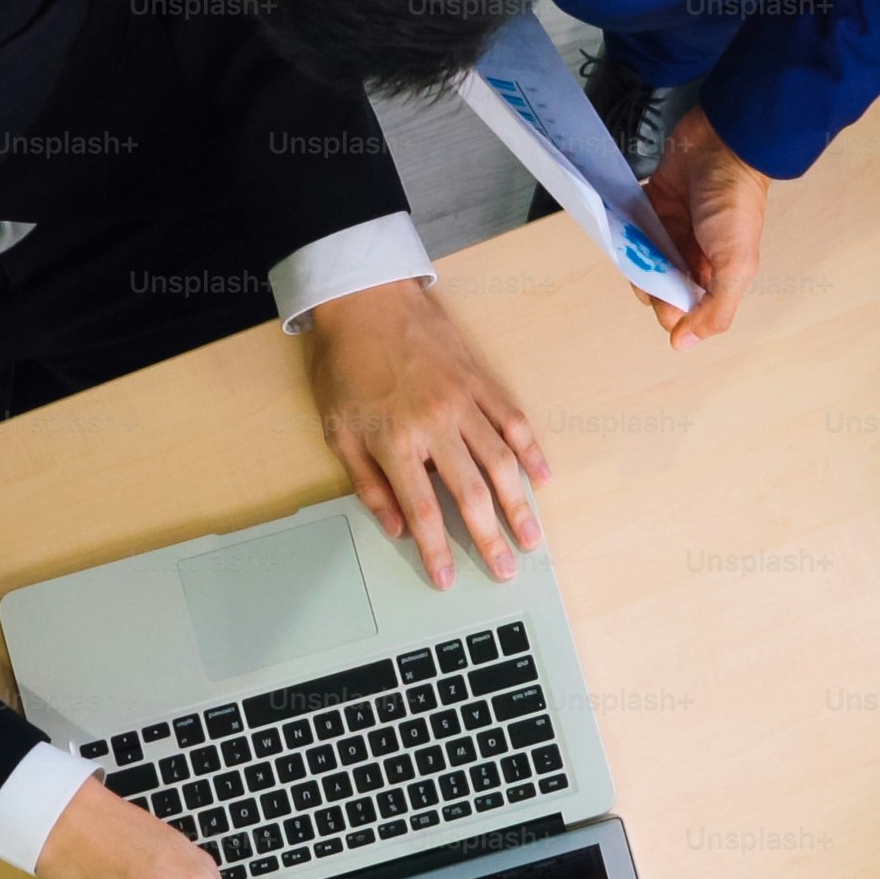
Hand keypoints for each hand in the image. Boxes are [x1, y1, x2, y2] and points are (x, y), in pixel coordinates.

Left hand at [304, 279, 549, 586]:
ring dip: (520, 503)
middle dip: (491, 539)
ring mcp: (463, 401)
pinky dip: (531, 450)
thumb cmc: (344, 363)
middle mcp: (435, 425)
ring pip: (501, 461)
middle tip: (507, 570)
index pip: (423, 511)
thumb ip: (367, 483)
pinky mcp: (479, 379)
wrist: (364, 299)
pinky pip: (512, 419)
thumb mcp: (336, 429)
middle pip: (472, 495)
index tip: (450, 579)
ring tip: (532, 536)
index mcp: (395, 442)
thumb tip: (394, 527)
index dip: (438, 551)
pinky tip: (542, 476)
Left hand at [637, 104, 767, 349]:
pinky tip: (626, 231)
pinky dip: (626, 233)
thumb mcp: (736, 265)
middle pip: (659, 286)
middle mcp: (693, 254)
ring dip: (635, 260)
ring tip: (639, 247)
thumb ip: (715, 309)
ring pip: (641, 260)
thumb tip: (684, 345)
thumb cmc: (733, 205)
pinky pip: (631, 229)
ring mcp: (671, 229)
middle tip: (651, 270)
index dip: (670, 309)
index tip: (667, 299)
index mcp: (718, 273)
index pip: (685, 307)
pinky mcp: (651, 205)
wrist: (722, 145)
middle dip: (650, 285)